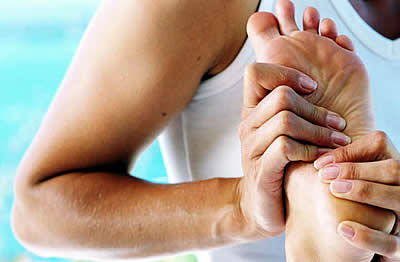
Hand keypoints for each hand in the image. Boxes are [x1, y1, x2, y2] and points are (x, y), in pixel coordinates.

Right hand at [237, 62, 349, 238]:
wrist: (261, 206)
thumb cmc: (279, 165)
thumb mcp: (281, 132)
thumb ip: (292, 109)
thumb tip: (317, 83)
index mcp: (251, 112)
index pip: (255, 73)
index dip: (286, 73)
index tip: (312, 89)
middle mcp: (247, 126)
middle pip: (282, 96)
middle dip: (316, 109)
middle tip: (338, 123)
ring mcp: (251, 149)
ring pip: (285, 120)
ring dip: (319, 130)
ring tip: (337, 140)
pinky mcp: (261, 171)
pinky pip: (285, 147)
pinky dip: (309, 150)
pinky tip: (320, 158)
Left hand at [314, 131, 399, 260]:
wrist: (325, 250)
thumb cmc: (322, 207)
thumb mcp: (322, 182)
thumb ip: (319, 162)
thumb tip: (296, 135)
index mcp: (383, 168)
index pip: (379, 143)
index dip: (350, 150)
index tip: (318, 163)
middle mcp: (399, 190)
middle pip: (394, 169)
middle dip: (358, 169)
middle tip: (323, 176)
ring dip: (366, 191)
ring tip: (333, 191)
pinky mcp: (398, 249)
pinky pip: (394, 243)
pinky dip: (369, 235)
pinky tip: (342, 229)